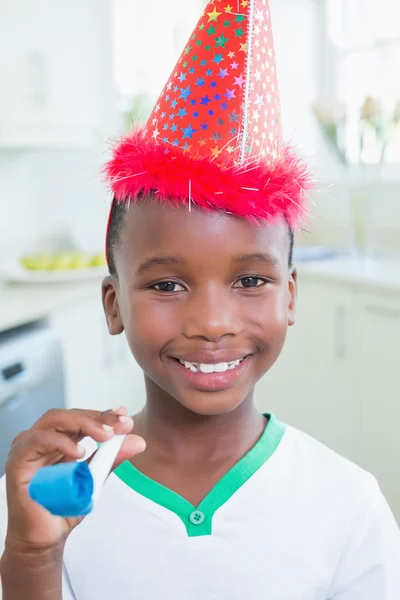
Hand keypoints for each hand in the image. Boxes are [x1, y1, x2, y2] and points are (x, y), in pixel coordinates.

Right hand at [4, 407, 144, 551]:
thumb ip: (112, 458)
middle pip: (69, 414)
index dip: (103, 415)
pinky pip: (37, 441)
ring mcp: (27, 448)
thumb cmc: (64, 505)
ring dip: (83, 424)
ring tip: (105, 436)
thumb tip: (138, 441)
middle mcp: (42, 439)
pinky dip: (61, 442)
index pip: (81, 418)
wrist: (47, 537)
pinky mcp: (18, 462)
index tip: (125, 418)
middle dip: (97, 417)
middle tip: (120, 425)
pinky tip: (79, 453)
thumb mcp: (95, 478)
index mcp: (59, 439)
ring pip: (54, 420)